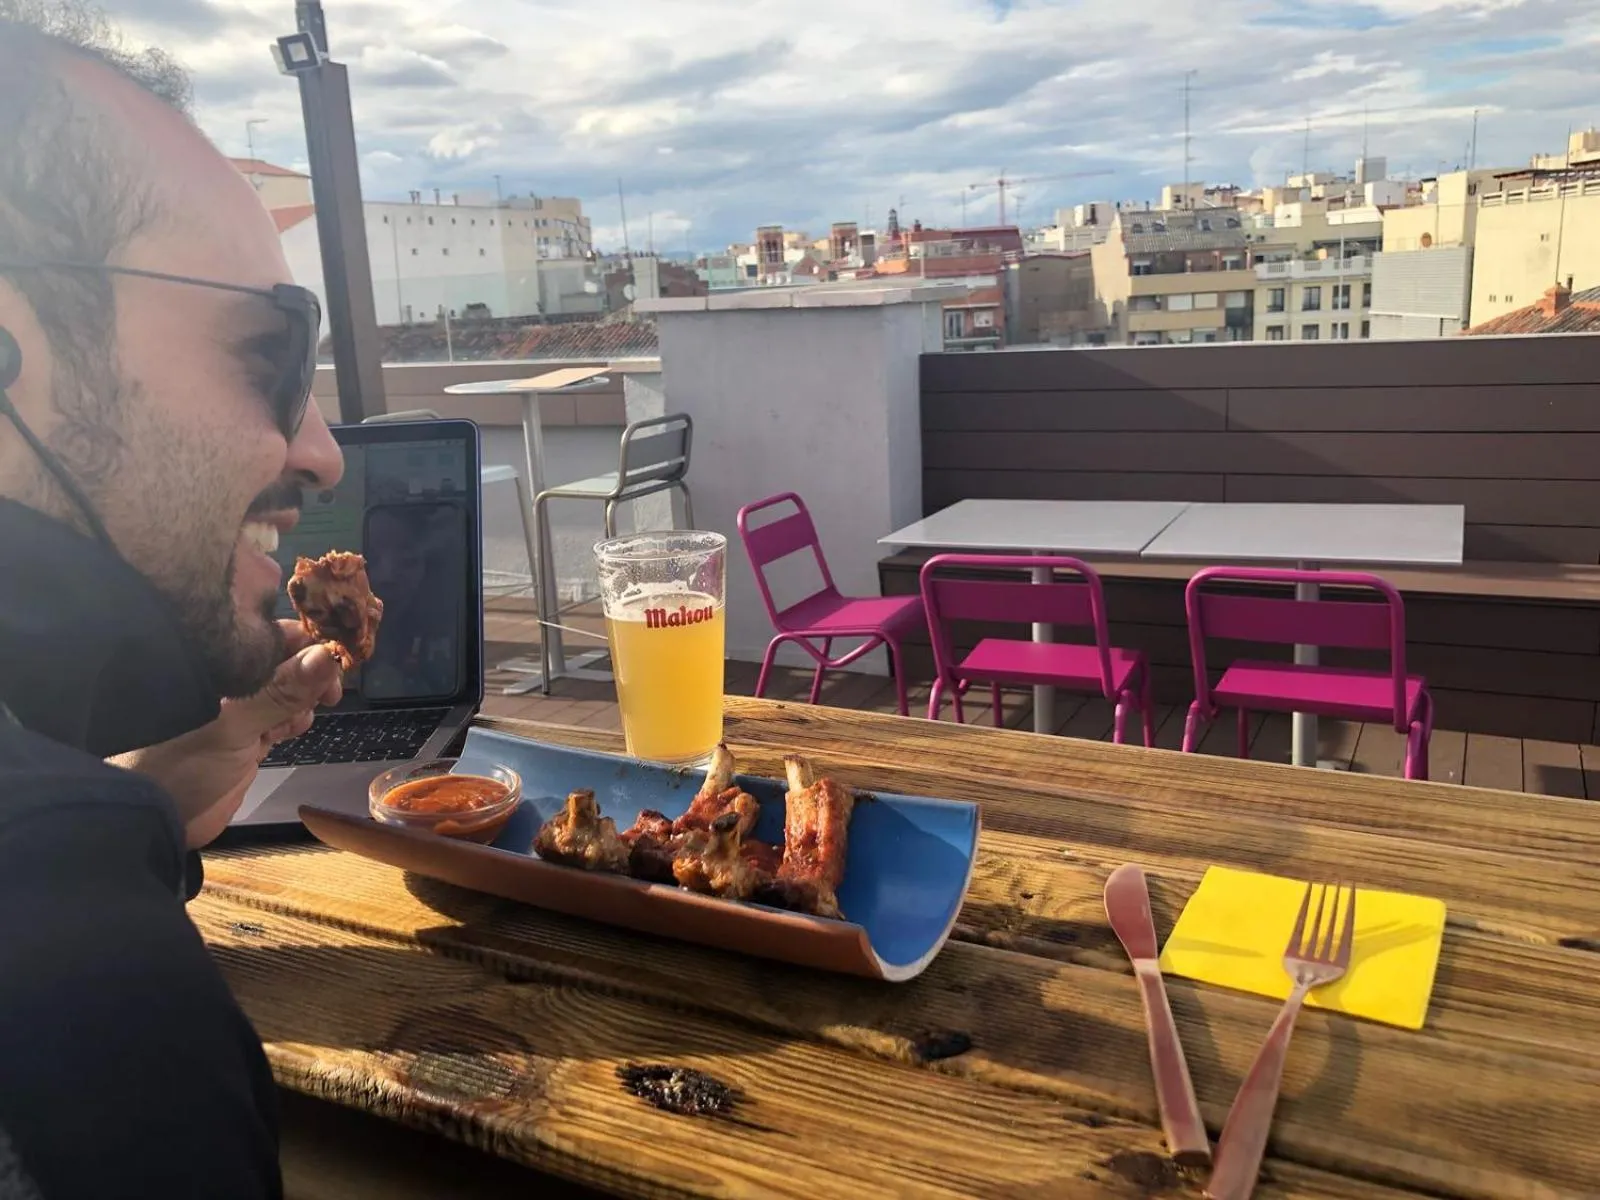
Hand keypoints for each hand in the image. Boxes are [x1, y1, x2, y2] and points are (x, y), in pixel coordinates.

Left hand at [110, 622, 343, 848]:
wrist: (157, 822)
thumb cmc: (183, 765)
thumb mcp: (234, 725)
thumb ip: (281, 691)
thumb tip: (327, 655)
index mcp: (213, 667)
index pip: (264, 636)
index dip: (302, 642)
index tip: (332, 657)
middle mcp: (225, 682)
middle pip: (281, 663)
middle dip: (309, 674)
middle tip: (328, 694)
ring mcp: (235, 712)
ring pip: (285, 692)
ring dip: (302, 701)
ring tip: (296, 720)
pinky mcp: (245, 738)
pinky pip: (279, 718)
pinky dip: (293, 721)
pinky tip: (292, 731)